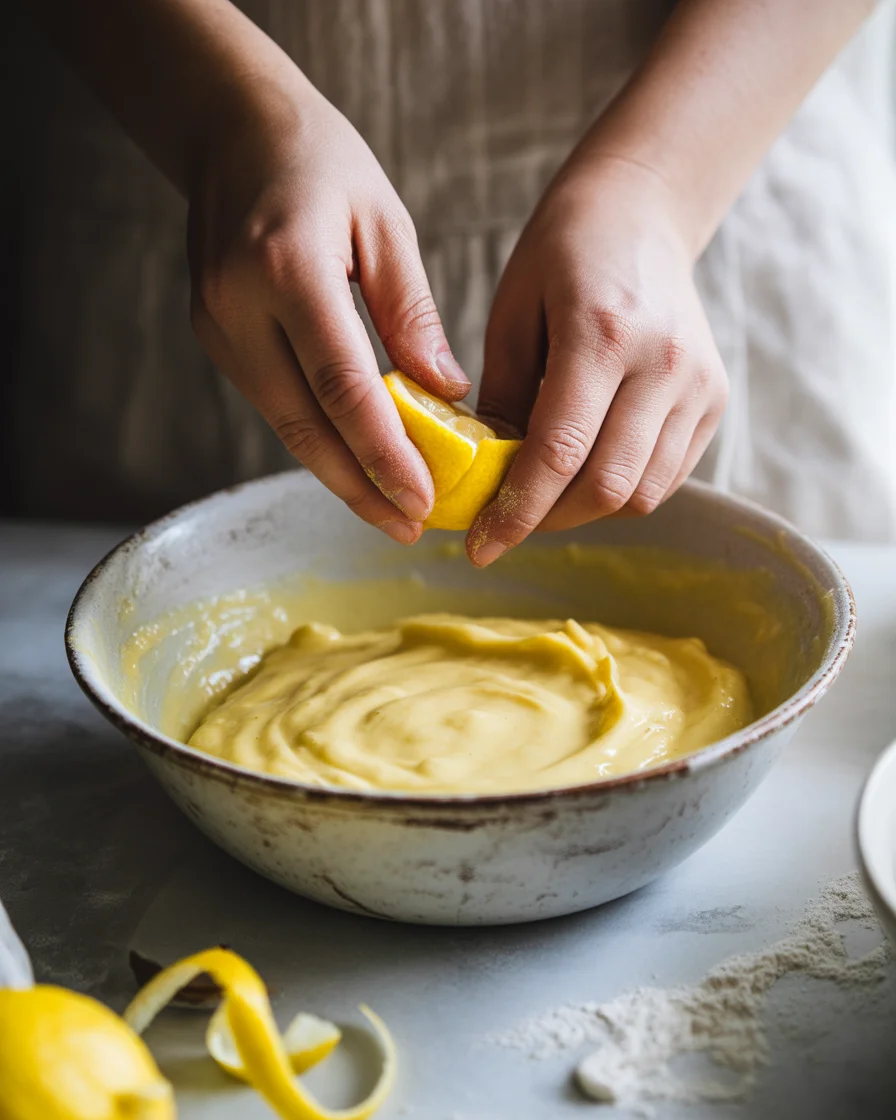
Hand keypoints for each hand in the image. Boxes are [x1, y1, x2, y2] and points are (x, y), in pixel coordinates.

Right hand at [188, 71, 468, 543]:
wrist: (230, 131)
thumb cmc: (321, 163)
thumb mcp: (385, 223)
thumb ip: (412, 313)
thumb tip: (447, 394)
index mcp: (287, 268)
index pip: (342, 387)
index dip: (383, 455)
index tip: (423, 501)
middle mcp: (238, 307)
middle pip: (304, 425)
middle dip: (360, 487)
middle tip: (409, 528)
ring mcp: (216, 326)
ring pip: (284, 424)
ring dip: (337, 474)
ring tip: (390, 509)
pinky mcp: (213, 337)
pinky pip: (273, 403)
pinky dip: (316, 438)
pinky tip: (354, 461)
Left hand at [469, 156, 727, 564]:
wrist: (642, 213)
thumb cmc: (561, 257)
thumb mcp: (511, 315)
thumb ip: (503, 400)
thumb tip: (488, 482)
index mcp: (602, 334)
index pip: (559, 453)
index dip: (516, 513)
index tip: (480, 548)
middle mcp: (662, 363)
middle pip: (607, 487)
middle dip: (547, 521)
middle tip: (504, 524)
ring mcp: (698, 384)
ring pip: (640, 493)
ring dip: (583, 511)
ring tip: (543, 497)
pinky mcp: (715, 399)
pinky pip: (665, 477)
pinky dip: (620, 492)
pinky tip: (584, 474)